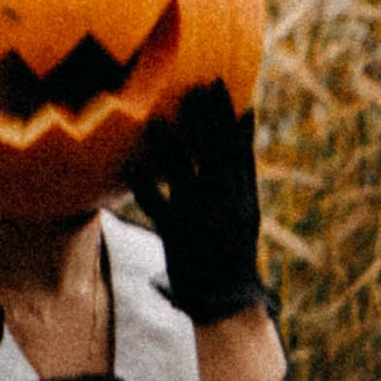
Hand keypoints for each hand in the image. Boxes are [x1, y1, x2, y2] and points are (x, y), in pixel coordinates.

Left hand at [131, 83, 268, 324]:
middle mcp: (223, 203)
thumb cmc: (234, 244)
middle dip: (202, 121)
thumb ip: (244, 164)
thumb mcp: (248, 205)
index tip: (216, 83)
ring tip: (156, 119)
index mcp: (241, 194)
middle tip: (191, 87)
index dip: (225, 115)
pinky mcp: (178, 236)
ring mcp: (200, 219)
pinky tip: (132, 169)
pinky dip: (146, 189)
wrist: (228, 297)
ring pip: (184, 178)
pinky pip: (160, 211)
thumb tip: (246, 117)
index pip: (235, 147)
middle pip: (212, 155)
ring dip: (170, 149)